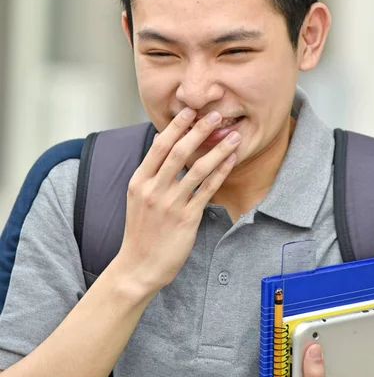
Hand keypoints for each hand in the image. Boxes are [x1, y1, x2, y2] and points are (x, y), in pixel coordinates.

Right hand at [117, 107, 240, 293]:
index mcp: (139, 181)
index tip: (190, 110)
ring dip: (217, 149)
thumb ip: (151, 173)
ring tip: (233, 135)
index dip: (176, 126)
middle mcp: (153, 190)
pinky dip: (220, 172)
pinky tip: (230, 160)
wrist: (138, 266)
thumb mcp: (138, 198)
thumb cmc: (141, 231)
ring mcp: (170, 204)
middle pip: (179, 152)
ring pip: (197, 169)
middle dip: (199, 130)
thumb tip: (162, 145)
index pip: (159, 146)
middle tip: (215, 115)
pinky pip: (207, 190)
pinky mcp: (186, 219)